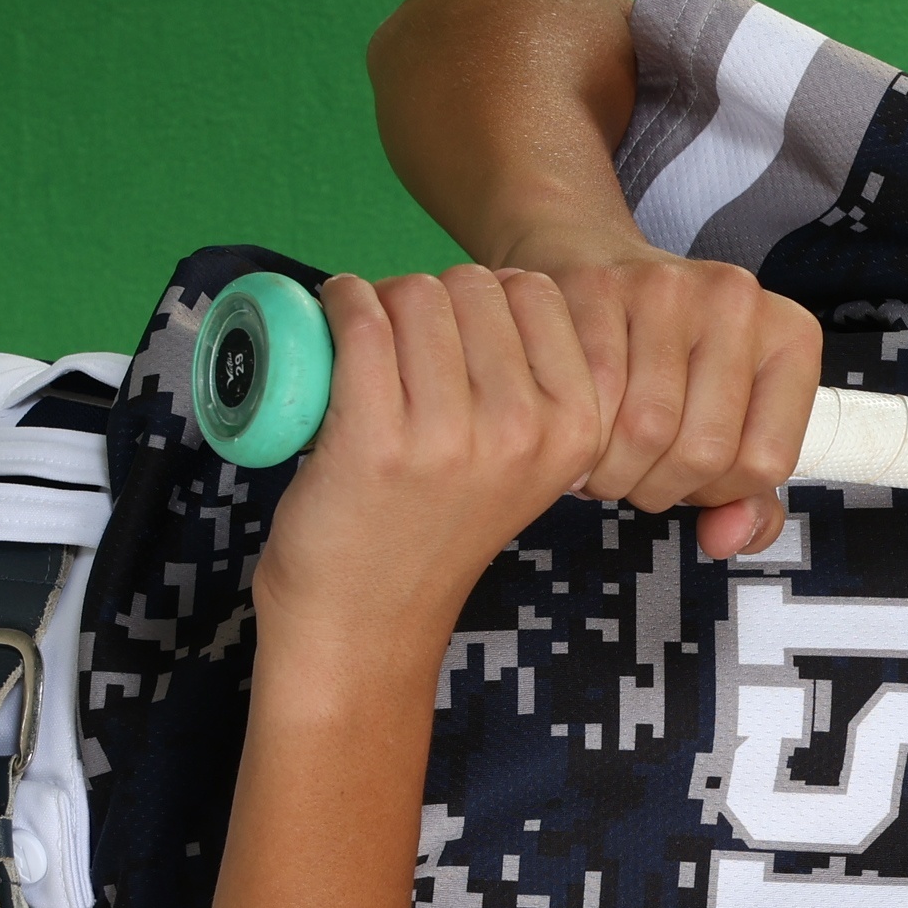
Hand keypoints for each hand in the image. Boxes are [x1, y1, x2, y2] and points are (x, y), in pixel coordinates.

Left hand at [252, 266, 601, 688]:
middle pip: (475, 285)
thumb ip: (536, 390)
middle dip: (431, 296)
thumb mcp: (522, 465)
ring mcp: (451, 438)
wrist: (366, 622)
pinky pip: (360, 320)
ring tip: (364, 345)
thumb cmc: (431, 531)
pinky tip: (331, 320)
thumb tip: (499, 289)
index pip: (540, 293)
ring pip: (416, 293)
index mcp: (576, 430)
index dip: (488, 297)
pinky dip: (337, 302)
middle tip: (401, 345)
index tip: (455, 334)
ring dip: (378, 298)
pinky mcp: (376, 441)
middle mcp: (524, 431)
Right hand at [507, 240, 822, 560]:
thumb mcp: (726, 422)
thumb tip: (729, 539)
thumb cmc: (668, 357)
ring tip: (602, 455)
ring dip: (611, 470)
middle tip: (633, 473)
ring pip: (643, 432)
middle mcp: (739, 300)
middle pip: (703, 451)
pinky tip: (575, 427)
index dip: (716, 493)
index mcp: (790, 336)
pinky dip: (576, 436)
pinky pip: (590, 400)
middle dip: (656, 488)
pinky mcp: (600, 287)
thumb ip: (744, 497)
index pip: (764, 462)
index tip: (688, 477)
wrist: (594, 264)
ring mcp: (669, 287)